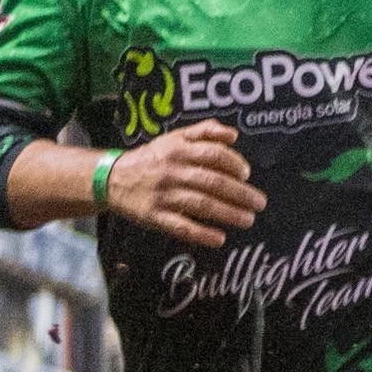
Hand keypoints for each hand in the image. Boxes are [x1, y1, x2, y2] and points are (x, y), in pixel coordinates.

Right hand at [99, 120, 263, 246]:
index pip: (214, 155)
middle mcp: (172, 171)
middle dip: (240, 193)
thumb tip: (233, 135)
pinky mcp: (154, 216)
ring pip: (201, 205)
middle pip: (212, 182)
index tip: (246, 174)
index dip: (234, 164)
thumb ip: (204, 132)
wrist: (112, 178)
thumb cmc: (153, 158)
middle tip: (259, 203)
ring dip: (228, 213)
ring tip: (248, 219)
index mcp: (179, 150)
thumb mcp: (175, 138)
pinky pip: (181, 226)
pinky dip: (202, 234)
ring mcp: (163, 195)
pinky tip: (219, 239)